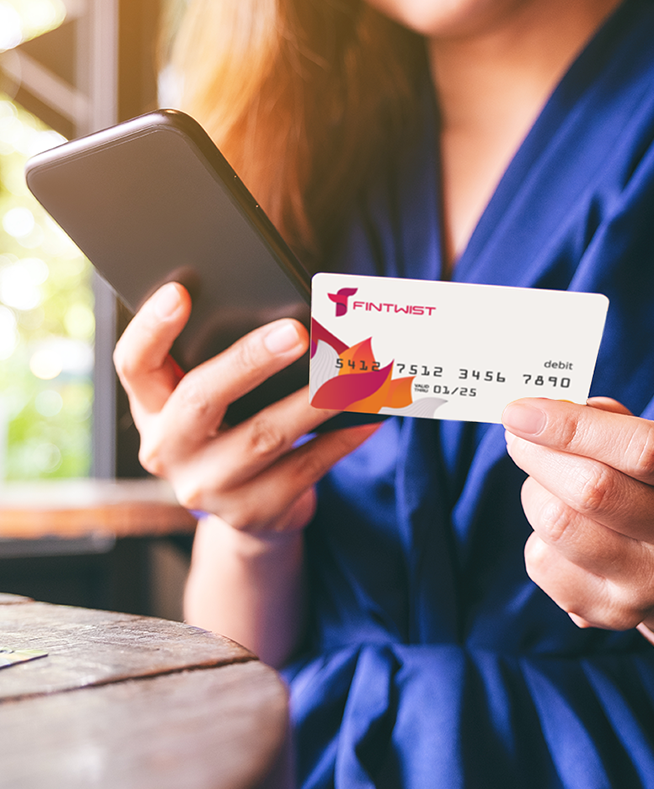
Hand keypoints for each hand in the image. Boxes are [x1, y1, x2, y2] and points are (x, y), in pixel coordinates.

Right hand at [114, 282, 378, 536]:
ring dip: (313, 400)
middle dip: (250, 361)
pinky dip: (342, 438)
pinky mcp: (254, 511)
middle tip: (297, 332)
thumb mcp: (212, 403)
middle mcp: (169, 451)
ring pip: (264, 436)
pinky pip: (306, 468)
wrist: (249, 513)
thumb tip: (295, 321)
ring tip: (351, 373)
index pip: (134, 365)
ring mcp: (209, 488)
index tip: (180, 291)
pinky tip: (369, 415)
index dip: (151, 328)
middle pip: (201, 399)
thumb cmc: (232, 433)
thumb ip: (228, 366)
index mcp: (152, 409)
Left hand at [502, 397, 653, 630]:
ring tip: (543, 483)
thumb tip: (540, 412)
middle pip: (593, 490)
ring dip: (535, 492)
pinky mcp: (610, 610)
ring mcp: (652, 582)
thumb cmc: (648, 484)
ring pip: (558, 525)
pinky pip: (542, 561)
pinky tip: (557, 531)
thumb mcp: (647, 441)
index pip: (642, 448)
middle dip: (539, 455)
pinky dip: (536, 535)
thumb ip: (602, 420)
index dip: (571, 426)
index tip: (520, 411)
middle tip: (517, 437)